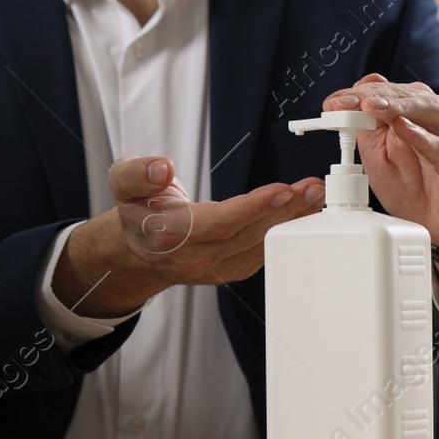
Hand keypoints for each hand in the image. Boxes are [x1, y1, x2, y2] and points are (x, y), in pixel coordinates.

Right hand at [52, 155, 324, 318]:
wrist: (139, 249)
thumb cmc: (138, 211)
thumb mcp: (123, 182)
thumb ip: (137, 173)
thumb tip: (161, 168)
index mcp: (168, 235)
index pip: (217, 222)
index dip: (252, 208)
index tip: (281, 192)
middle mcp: (194, 257)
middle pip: (246, 233)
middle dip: (284, 210)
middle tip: (313, 189)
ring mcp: (214, 268)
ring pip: (259, 242)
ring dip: (291, 219)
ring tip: (315, 196)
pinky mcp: (230, 270)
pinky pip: (262, 251)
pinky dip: (284, 231)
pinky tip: (302, 213)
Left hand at [323, 74, 438, 315]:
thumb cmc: (415, 189)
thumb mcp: (379, 157)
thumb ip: (368, 129)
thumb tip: (360, 97)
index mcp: (418, 110)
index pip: (388, 92)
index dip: (359, 95)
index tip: (334, 102)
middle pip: (409, 96)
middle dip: (374, 97)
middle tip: (348, 103)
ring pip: (431, 112)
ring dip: (399, 107)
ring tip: (373, 107)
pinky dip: (424, 139)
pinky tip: (404, 130)